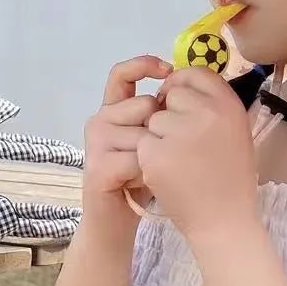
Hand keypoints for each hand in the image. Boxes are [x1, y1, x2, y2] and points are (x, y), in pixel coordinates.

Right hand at [82, 54, 173, 207]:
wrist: (120, 220)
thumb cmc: (146, 176)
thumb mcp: (158, 138)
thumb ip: (164, 112)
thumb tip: (190, 86)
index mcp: (114, 109)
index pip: (122, 74)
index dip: (144, 65)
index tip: (169, 70)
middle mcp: (100, 120)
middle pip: (143, 104)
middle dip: (163, 129)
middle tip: (161, 154)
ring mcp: (96, 143)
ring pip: (143, 132)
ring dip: (159, 154)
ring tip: (154, 171)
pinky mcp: (98, 166)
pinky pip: (138, 158)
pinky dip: (150, 173)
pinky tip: (146, 183)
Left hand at [138, 67, 259, 241]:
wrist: (225, 221)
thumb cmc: (232, 176)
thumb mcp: (236, 130)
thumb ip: (213, 105)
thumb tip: (183, 84)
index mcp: (229, 104)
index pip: (196, 73)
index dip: (184, 85)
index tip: (181, 101)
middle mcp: (206, 112)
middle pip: (172, 94)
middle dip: (170, 111)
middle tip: (182, 139)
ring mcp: (179, 133)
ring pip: (154, 119)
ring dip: (159, 136)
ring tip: (179, 161)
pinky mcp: (155, 155)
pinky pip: (143, 142)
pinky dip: (149, 157)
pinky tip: (167, 173)